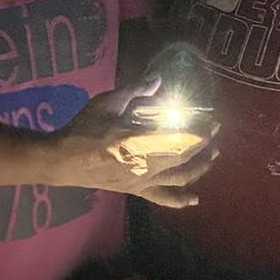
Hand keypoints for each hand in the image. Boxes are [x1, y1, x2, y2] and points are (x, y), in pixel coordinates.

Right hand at [48, 78, 219, 208]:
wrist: (64, 160)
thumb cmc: (84, 129)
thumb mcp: (107, 103)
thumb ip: (134, 91)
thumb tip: (156, 80)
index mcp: (141, 142)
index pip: (181, 138)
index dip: (200, 131)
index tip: (212, 121)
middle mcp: (147, 165)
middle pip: (184, 157)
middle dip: (204, 145)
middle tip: (214, 132)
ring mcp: (142, 180)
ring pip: (179, 177)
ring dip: (200, 167)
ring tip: (213, 156)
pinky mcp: (135, 189)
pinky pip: (161, 198)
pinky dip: (179, 200)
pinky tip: (194, 200)